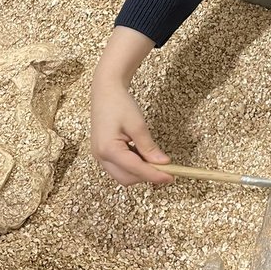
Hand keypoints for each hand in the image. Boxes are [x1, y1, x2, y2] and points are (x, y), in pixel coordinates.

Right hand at [91, 27, 173, 185]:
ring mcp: (99, 156)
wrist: (105, 90)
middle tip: (165, 167)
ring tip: (153, 156)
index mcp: (108, 149)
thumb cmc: (119, 103)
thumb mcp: (138, 124)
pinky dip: (133, 165)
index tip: (171, 177)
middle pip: (127, 178)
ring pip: (123, 175)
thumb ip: (149, 147)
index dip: (155, 175)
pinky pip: (119, 167)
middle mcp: (100, 156)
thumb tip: (163, 164)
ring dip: (140, 171)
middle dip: (146, 175)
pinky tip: (142, 153)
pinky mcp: (103, 153)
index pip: (135, 169)